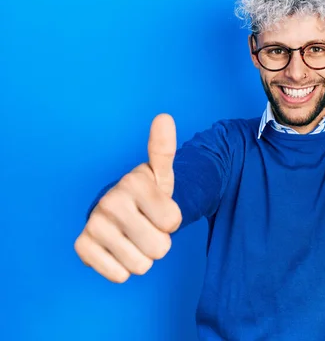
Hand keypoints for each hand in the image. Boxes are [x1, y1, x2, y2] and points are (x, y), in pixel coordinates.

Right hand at [74, 113, 181, 282]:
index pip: (173, 222)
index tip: (159, 209)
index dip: (172, 220)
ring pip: (141, 265)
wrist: (120, 212)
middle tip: (147, 226)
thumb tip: (164, 117)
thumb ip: (164, 149)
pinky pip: (119, 275)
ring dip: (143, 256)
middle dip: (159, 242)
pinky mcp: (83, 247)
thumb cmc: (147, 194)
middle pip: (160, 248)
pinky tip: (118, 249)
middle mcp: (110, 201)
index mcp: (134, 182)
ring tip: (134, 237)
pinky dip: (123, 268)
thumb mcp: (161, 174)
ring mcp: (94, 224)